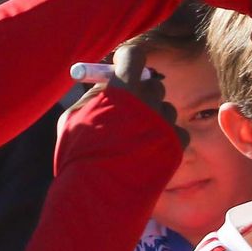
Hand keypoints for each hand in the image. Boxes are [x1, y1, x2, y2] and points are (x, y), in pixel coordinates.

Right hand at [62, 44, 183, 145]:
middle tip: (131, 107)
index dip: (128, 59)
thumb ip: (94, 95)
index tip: (123, 66)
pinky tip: (147, 153)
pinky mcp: (177, 144)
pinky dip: (166, 140)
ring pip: (166, 109)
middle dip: (143, 92)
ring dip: (155, 118)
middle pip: (154, 84)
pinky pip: (177, 132)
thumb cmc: (79, 156)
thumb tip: (107, 81)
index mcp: (123, 88)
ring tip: (134, 140)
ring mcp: (165, 123)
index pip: (135, 56)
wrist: (99, 194)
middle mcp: (149, 100)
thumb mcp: (74, 118)